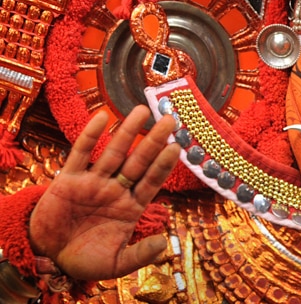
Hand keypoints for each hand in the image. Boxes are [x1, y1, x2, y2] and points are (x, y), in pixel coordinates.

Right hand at [29, 105, 179, 280]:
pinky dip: (90, 135)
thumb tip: (165, 244)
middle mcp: (115, 189)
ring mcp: (93, 182)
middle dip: (154, 140)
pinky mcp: (68, 180)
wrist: (49, 257)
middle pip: (138, 160)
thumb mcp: (116, 264)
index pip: (152, 181)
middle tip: (170, 119)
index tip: (177, 146)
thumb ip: (140, 255)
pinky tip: (103, 117)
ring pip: (114, 152)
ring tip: (142, 109)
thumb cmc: (86, 259)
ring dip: (127, 131)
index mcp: (130, 206)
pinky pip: (80, 153)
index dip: (163, 164)